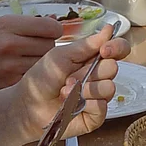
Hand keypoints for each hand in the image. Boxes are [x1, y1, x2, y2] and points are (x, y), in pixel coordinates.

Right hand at [0, 16, 60, 92]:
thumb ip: (24, 24)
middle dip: (47, 46)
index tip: (50, 32)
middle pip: (50, 46)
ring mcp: (10, 66)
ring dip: (41, 61)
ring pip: (44, 63)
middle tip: (35, 47)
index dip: (54, 30)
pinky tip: (20, 71)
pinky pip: (33, 77)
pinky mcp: (10, 84)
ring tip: (26, 59)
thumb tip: (54, 22)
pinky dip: (32, 74)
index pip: (49, 27)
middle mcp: (9, 44)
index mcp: (6, 25)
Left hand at [6, 24, 129, 145]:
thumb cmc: (40, 80)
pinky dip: (87, 104)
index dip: (116, 47)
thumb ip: (86, 44)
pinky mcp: (95, 116)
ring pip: (109, 88)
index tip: (104, 50)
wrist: (27, 105)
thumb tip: (108, 29)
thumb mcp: (61, 56)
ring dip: (85, 89)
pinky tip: (72, 105)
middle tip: (69, 77)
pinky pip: (103, 107)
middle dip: (91, 72)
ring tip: (66, 92)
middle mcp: (98, 77)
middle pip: (113, 68)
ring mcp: (98, 97)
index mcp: (91, 60)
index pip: (118, 50)